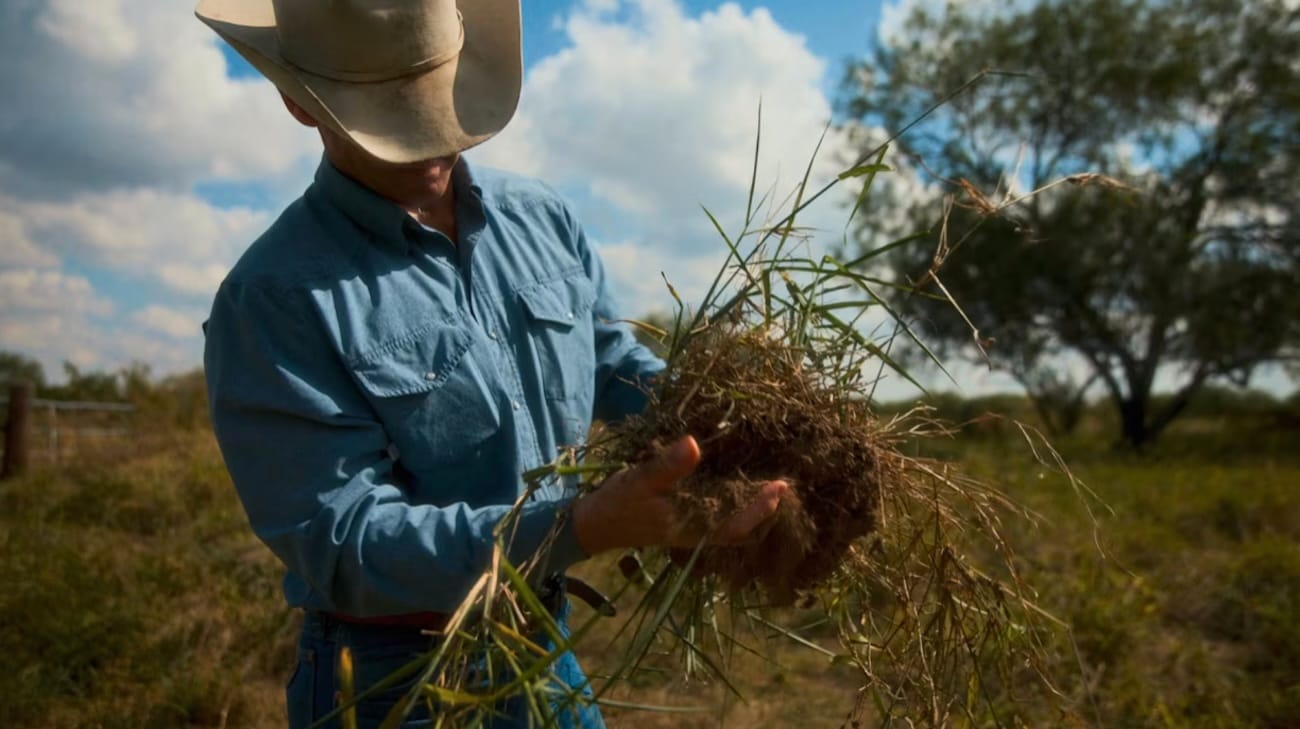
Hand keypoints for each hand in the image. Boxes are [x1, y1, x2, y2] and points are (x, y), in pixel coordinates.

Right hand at [571, 435, 788, 555]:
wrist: (595, 524)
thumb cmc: (618, 503)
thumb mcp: (640, 479)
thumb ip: (668, 464)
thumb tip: (695, 443)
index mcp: (692, 527)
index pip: (737, 526)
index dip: (761, 509)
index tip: (780, 486)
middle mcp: (698, 531)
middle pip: (742, 527)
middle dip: (765, 507)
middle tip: (784, 481)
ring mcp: (693, 526)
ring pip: (732, 521)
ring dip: (752, 505)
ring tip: (769, 479)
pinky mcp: (686, 517)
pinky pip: (719, 514)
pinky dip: (734, 501)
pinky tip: (739, 480)